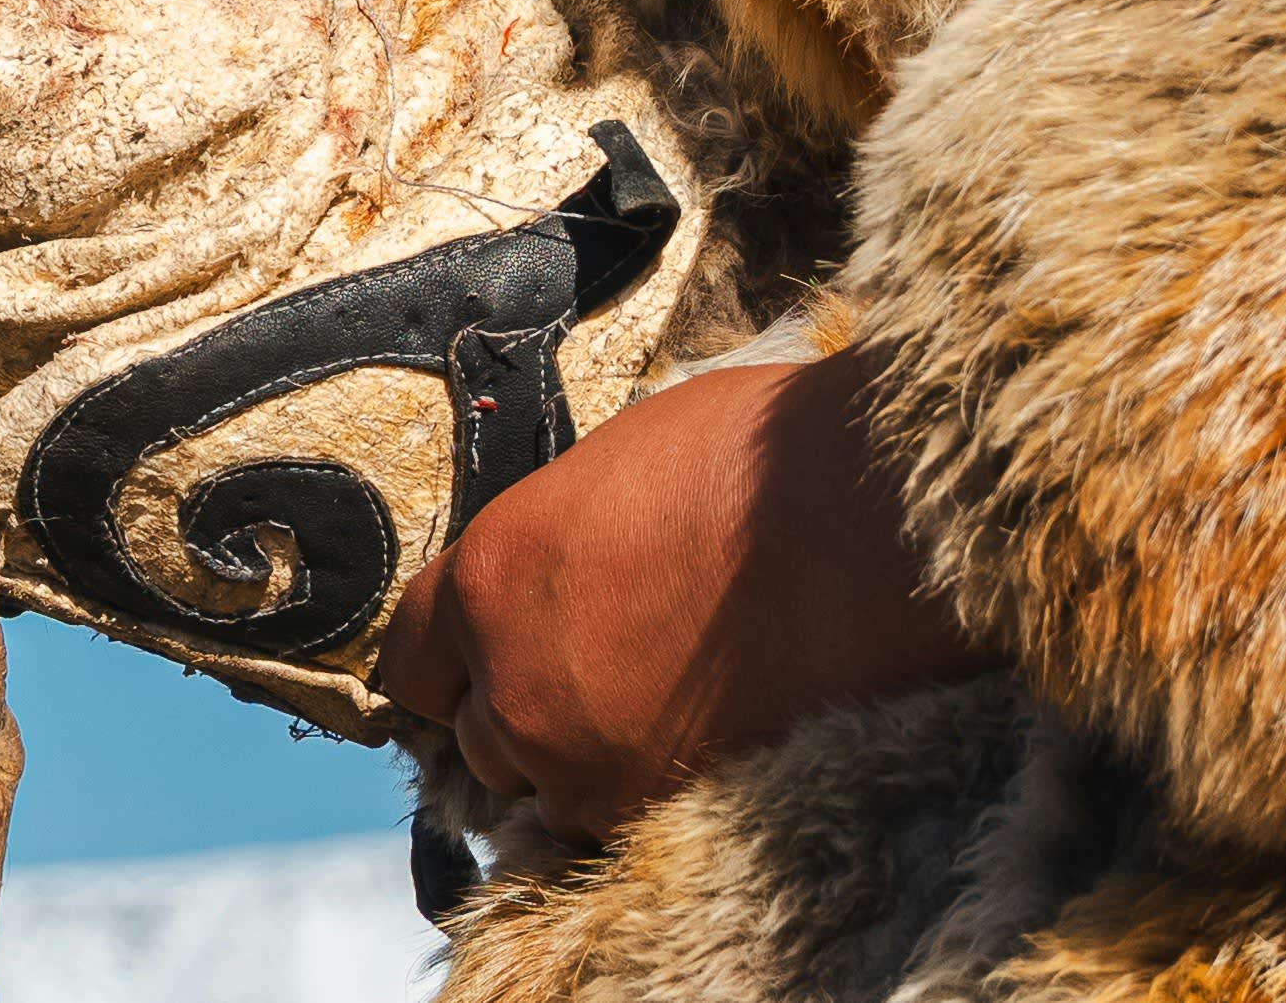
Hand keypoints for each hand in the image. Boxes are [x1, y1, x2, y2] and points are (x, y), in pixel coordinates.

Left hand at [372, 349, 997, 840]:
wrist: (871, 525)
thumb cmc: (763, 461)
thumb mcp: (621, 462)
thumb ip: (560, 535)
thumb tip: (564, 563)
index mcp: (492, 575)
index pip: (414, 658)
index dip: (454, 660)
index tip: (485, 660)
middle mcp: (514, 681)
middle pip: (480, 734)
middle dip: (524, 710)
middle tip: (601, 675)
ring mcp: (580, 759)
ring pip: (544, 790)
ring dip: (581, 761)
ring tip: (660, 711)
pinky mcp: (651, 811)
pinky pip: (613, 824)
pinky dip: (641, 795)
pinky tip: (699, 744)